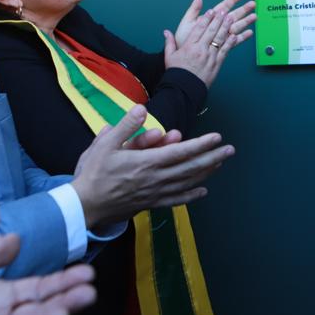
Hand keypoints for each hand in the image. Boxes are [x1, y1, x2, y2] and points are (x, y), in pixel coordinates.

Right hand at [71, 105, 233, 226]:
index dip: (202, 145)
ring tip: (220, 164)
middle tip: (230, 150)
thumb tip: (143, 109)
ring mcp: (155, 193)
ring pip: (187, 183)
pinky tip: (202, 191)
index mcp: (147, 162)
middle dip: (213, 158)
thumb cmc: (94, 173)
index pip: (181, 152)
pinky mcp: (151, 203)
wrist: (85, 205)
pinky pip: (176, 199)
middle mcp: (156, 179)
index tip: (217, 138)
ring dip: (206, 173)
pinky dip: (191, 195)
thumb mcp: (105, 144)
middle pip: (191, 168)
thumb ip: (126, 126)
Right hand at [164, 8, 236, 87]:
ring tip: (230, 18)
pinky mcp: (216, 64)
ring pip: (219, 39)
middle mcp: (200, 49)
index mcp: (189, 46)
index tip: (211, 11)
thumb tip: (166, 32)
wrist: (184, 89)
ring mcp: (210, 57)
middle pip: (211, 31)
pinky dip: (230, 42)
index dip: (206, 19)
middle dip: (218, 19)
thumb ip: (169, 43)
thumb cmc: (177, 73)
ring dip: (226, 27)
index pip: (199, 29)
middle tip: (223, 11)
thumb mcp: (169, 56)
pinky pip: (225, 51)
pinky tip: (234, 35)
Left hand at [173, 0, 256, 48]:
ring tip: (255, 16)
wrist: (183, 56)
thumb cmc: (183, 39)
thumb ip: (194, 9)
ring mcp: (220, 35)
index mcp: (210, 18)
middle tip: (252, 4)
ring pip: (236, 26)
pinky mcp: (222, 45)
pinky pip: (234, 41)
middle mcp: (217, 26)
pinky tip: (249, 33)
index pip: (223, 6)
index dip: (232, 0)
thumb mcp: (187, 22)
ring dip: (246, 21)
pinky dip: (242, 37)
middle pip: (233, 15)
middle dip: (243, 9)